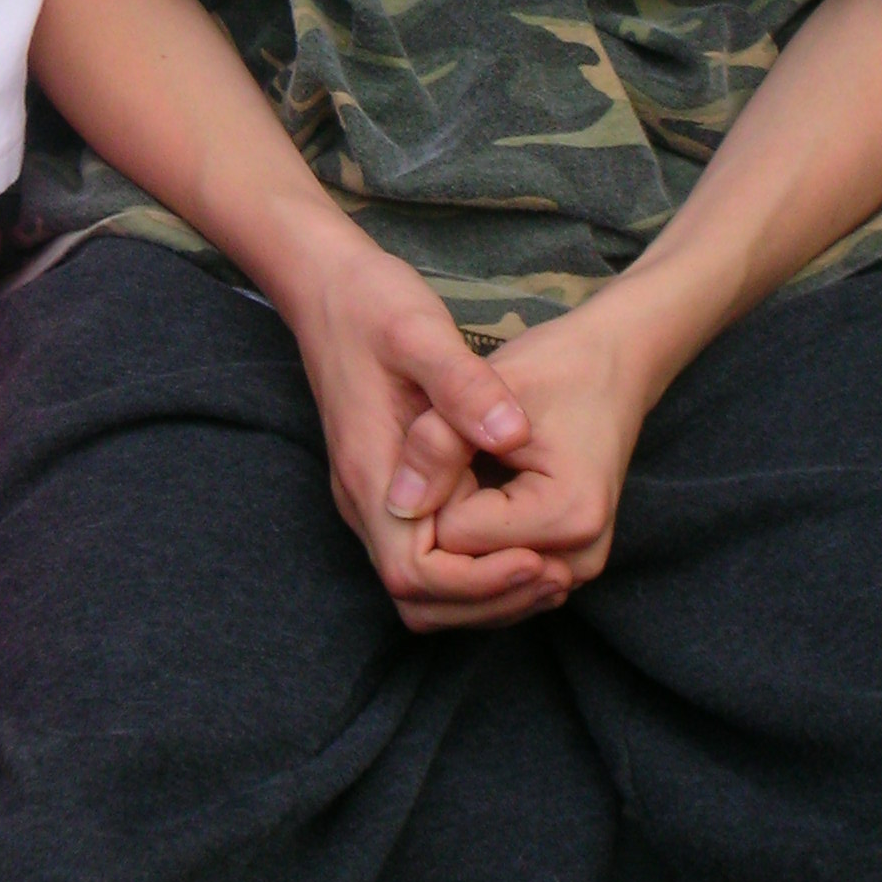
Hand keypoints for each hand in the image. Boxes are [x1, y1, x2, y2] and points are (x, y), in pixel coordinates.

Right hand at [284, 236, 561, 630]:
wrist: (326, 283)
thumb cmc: (371, 303)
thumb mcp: (419, 330)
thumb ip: (464, 386)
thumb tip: (511, 435)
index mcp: (371, 472)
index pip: (415, 574)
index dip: (478, 581)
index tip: (538, 558)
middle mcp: (366, 497)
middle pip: (419, 596)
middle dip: (489, 598)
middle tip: (556, 574)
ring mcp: (374, 493)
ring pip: (423, 584)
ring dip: (484, 589)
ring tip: (549, 566)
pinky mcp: (389, 482)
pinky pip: (428, 551)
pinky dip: (474, 563)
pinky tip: (522, 538)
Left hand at [389, 301, 648, 606]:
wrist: (611, 369)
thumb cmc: (553, 368)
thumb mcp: (488, 390)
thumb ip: (438, 443)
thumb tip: (398, 507)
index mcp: (568, 516)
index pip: (452, 538)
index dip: (434, 487)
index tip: (452, 441)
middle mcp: (577, 560)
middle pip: (462, 569)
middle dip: (441, 516)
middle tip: (458, 456)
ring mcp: (573, 573)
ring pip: (472, 583)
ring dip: (454, 533)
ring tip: (472, 471)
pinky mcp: (563, 571)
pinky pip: (491, 582)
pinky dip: (472, 547)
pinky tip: (478, 495)